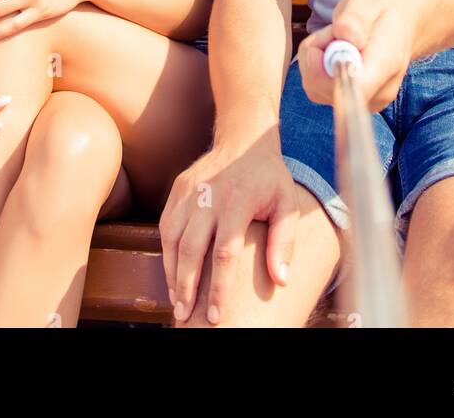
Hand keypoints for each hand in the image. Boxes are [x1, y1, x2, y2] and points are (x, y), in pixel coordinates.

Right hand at [160, 136, 298, 324]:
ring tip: (177, 301)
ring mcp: (189, 192)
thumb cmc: (269, 177)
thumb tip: (281, 280)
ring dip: (172, 273)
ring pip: (172, 239)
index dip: (218, 287)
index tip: (215, 315)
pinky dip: (166, 252)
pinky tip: (172, 273)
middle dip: (186, 287)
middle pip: (191, 249)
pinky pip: (166, 225)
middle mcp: (208, 197)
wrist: (244, 137)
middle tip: (186, 316)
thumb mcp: (287, 205)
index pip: (224, 253)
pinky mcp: (177, 189)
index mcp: (237, 202)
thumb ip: (284, 242)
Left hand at [298, 0, 416, 111]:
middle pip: (328, 89)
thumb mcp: (368, 2)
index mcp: (387, 64)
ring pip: (316, 88)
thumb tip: (346, 36)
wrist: (396, 27)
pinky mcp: (349, 102)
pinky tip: (330, 51)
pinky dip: (314, 66)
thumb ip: (355, 17)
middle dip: (318, 55)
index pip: (357, 86)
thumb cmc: (381, 13)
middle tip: (333, 31)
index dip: (330, 69)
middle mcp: (378, 91)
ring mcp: (363, 101)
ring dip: (315, 59)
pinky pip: (315, 88)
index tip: (327, 39)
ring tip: (334, 39)